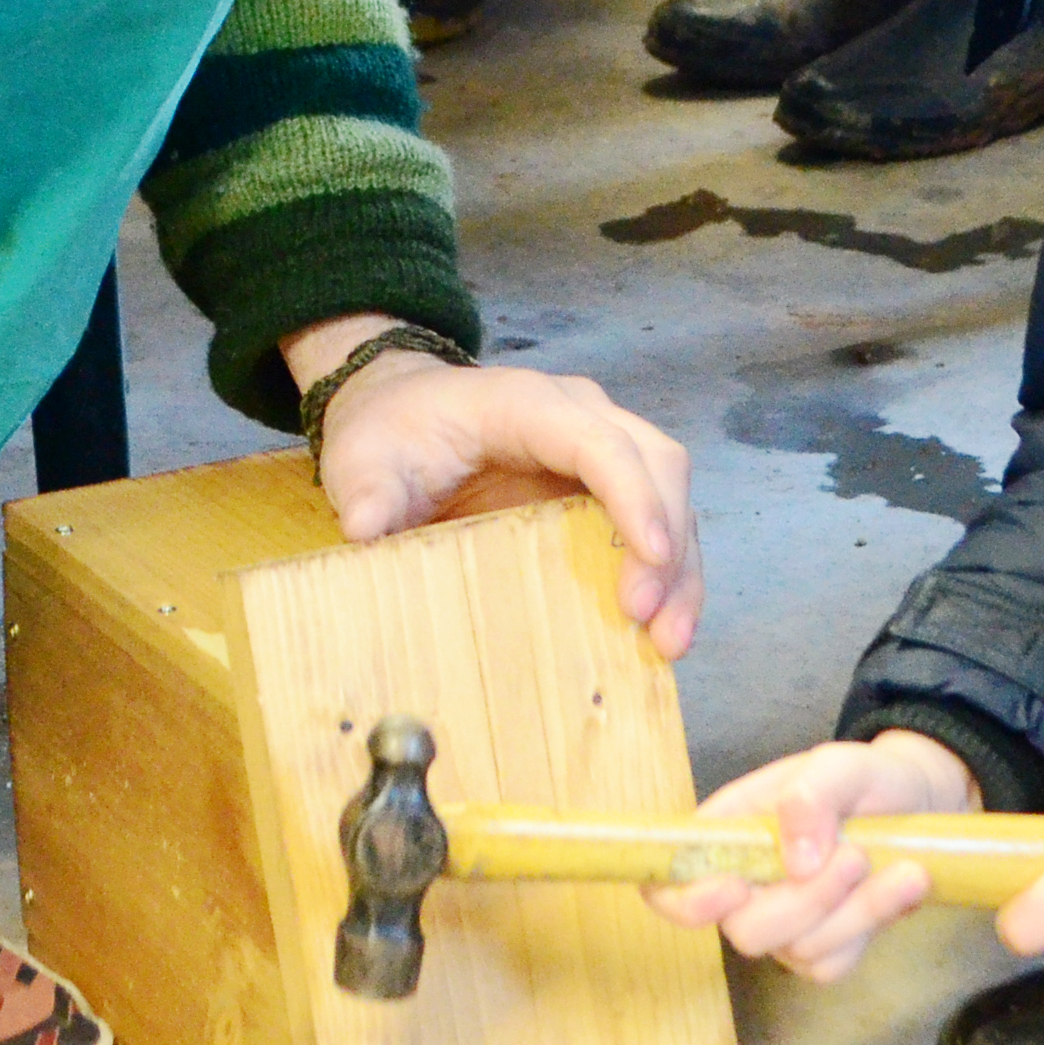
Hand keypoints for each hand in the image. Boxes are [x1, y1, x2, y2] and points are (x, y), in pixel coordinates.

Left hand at [292, 317, 703, 656]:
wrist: (400, 416)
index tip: (652, 555)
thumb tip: (367, 527)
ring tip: (671, 641)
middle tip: (653, 618)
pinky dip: (666, 579)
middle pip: (657, 464)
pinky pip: (654, 527)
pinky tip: (662, 632)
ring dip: (680, 571)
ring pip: (670, 497)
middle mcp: (580, 418)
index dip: (634, 495)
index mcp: (527, 403)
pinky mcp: (602, 494)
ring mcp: (599, 454)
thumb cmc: (392, 433)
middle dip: (668, 541)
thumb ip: (366, 489)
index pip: (600, 441)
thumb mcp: (363, 457)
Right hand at [649, 729, 976, 979]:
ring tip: (905, 867)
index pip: (668, 886)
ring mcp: (783, 925)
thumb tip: (796, 860)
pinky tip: (903, 887)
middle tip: (858, 856)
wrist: (915, 803)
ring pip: (799, 950)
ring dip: (857, 911)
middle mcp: (744, 889)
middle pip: (745, 930)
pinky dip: (873, 926)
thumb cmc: (863, 779)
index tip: (733, 887)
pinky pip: (834, 963)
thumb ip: (811, 794)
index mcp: (725, 837)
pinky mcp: (823, 950)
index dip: (686, 901)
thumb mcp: (841, 763)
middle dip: (808, 902)